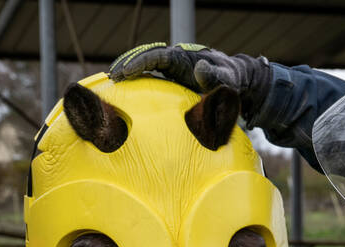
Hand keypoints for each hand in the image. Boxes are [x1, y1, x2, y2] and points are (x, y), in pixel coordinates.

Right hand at [108, 43, 271, 121]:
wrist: (233, 81)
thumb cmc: (230, 81)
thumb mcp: (224, 79)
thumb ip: (213, 76)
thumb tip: (198, 68)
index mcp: (183, 58)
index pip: (157, 57)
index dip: (140, 62)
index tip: (126, 71)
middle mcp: (174, 60)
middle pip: (145, 58)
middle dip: (127, 65)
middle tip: (111, 77)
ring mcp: (171, 69)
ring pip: (145, 66)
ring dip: (128, 71)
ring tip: (111, 82)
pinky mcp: (170, 78)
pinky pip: (150, 76)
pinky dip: (136, 80)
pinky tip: (124, 91)